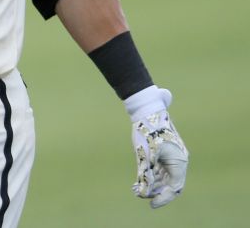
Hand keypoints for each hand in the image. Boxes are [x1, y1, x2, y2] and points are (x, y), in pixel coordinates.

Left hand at [126, 86, 188, 207]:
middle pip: (170, 185)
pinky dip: (149, 178)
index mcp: (179, 162)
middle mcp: (177, 162)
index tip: (151, 204)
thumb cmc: (148, 130)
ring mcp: (170, 158)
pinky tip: (136, 182)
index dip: (163, 198)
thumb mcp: (146, 154)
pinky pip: (159, 172)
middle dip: (156, 192)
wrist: (146, 110)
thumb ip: (145, 173)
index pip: (174, 187)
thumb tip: (142, 192)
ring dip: (151, 186)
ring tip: (135, 189)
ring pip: (164, 179)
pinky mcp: (162, 155)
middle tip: (140, 196)